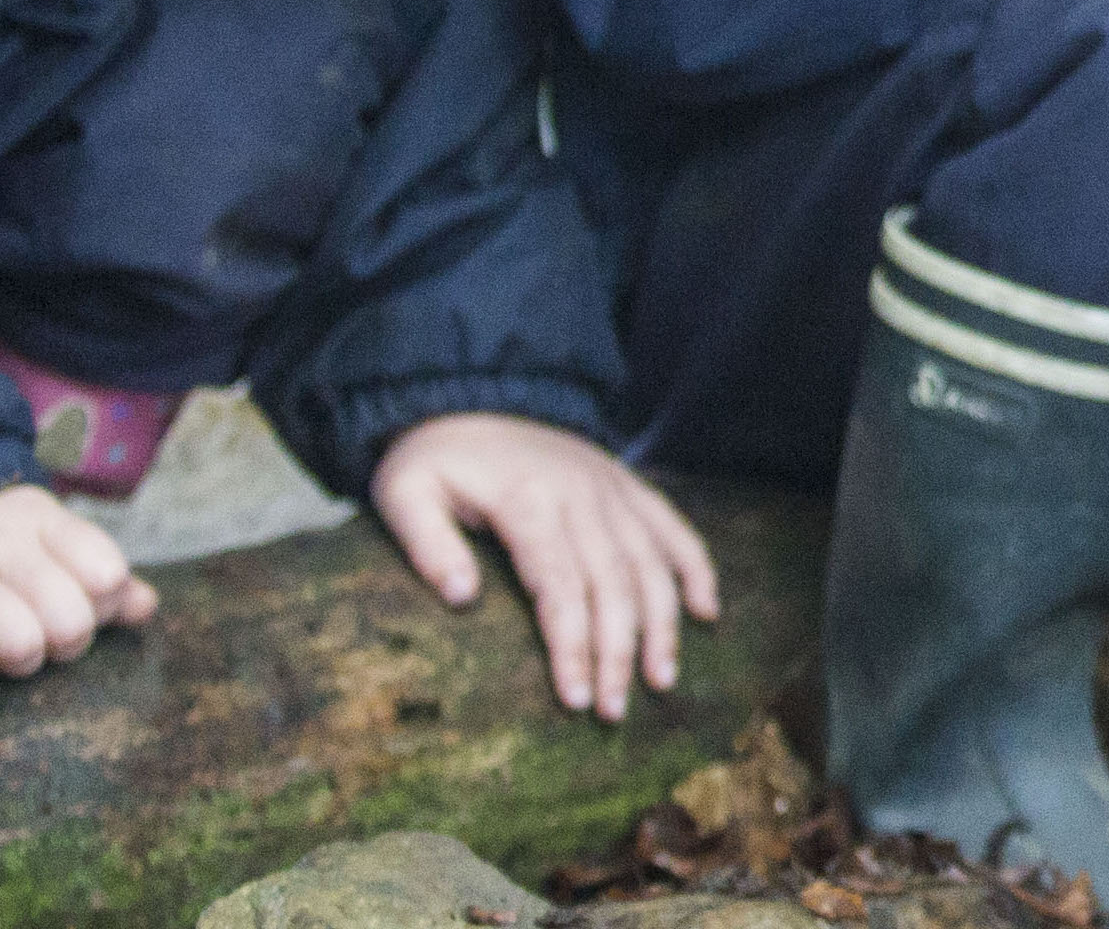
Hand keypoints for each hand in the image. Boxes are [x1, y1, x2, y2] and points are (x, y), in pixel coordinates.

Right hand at [0, 483, 156, 687]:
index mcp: (40, 519)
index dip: (102, 604)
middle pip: (70, 621)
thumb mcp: (46, 546)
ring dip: (20, 662)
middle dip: (65, 644)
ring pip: (21, 645)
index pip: (107, 573)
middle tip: (43, 636)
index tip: (82, 602)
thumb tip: (145, 607)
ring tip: (7, 649)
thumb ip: (100, 577)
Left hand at [373, 412, 723, 722]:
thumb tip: (461, 598)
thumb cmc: (433, 461)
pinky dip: (696, 570)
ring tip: (660, 681)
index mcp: (528, 500)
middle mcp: (582, 494)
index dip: (572, 645)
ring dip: (662, 626)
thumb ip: (426, 544)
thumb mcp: (403, 493)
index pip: (560, 585)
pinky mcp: (628, 487)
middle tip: (612, 712)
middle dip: (618, 653)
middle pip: (613, 584)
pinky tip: (705, 614)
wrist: (469, 397)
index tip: (574, 698)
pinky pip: (674, 529)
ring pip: (652, 565)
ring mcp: (612, 489)